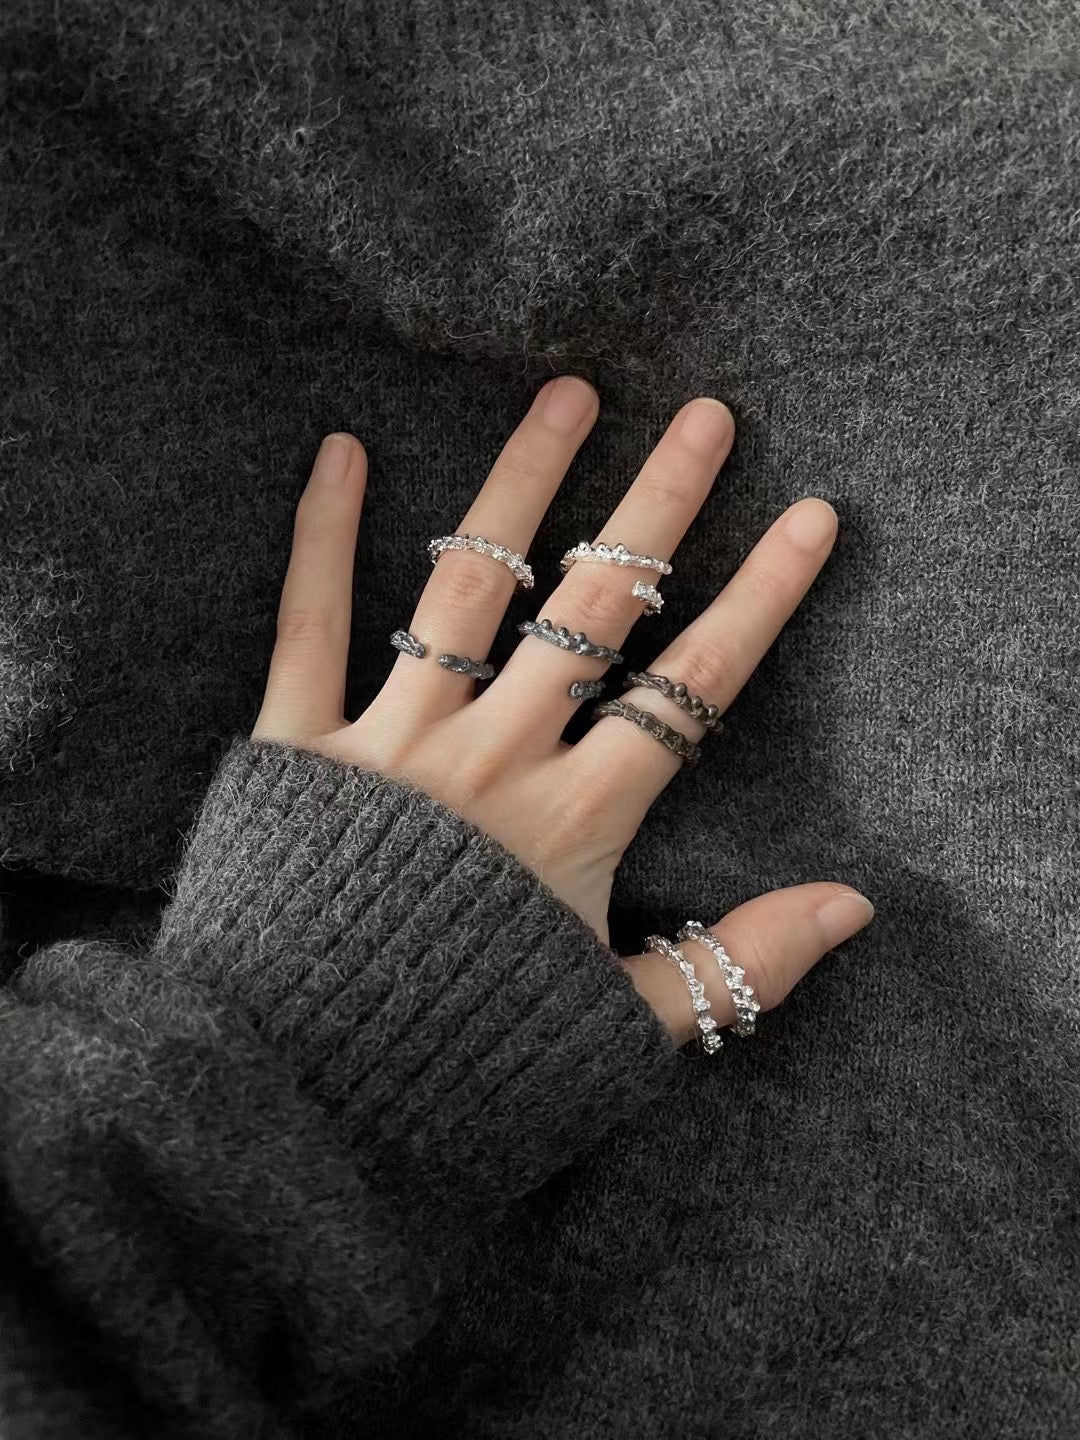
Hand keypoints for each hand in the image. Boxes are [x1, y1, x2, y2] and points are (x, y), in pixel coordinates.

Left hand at [251, 378, 873, 1045]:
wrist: (298, 1100)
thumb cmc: (464, 1068)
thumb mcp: (618, 1029)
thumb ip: (737, 962)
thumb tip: (854, 906)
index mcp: (577, 821)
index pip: (694, 686)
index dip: (761, 598)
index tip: (809, 519)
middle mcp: (494, 758)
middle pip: (598, 609)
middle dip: (660, 506)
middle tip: (705, 418)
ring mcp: (393, 743)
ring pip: (471, 586)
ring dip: (523, 485)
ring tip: (568, 395)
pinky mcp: (294, 748)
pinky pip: (307, 625)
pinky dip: (320, 538)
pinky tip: (336, 451)